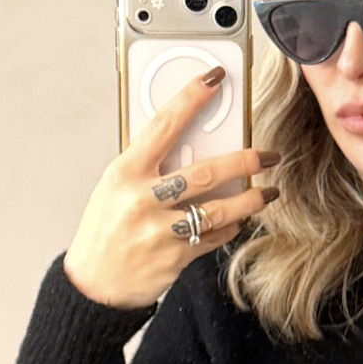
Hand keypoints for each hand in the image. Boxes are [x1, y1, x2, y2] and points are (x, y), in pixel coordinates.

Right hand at [64, 67, 278, 309]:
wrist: (95, 284)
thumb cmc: (104, 230)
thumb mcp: (115, 187)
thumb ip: (148, 166)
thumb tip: (187, 141)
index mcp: (126, 173)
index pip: (163, 125)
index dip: (190, 98)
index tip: (214, 79)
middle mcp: (143, 199)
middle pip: (205, 172)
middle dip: (244, 161)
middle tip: (267, 154)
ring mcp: (161, 230)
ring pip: (219, 208)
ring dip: (250, 199)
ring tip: (268, 192)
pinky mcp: (176, 257)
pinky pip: (214, 236)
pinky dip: (230, 226)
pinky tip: (238, 219)